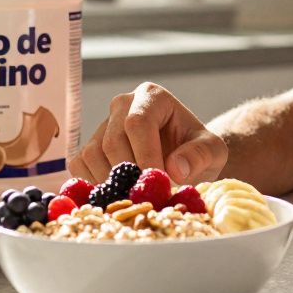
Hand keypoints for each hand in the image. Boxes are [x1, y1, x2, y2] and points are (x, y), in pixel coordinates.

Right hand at [69, 82, 227, 185]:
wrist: (184, 160)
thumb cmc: (198, 152)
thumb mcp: (213, 152)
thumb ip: (200, 156)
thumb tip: (174, 168)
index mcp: (152, 97)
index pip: (138, 123)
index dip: (145, 155)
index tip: (157, 182)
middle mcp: (122, 105)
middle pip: (112, 140)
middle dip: (130, 173)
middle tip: (147, 195)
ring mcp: (102, 125)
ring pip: (93, 154)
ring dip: (113, 182)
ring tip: (137, 195)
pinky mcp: (88, 146)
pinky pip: (79, 165)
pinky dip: (95, 184)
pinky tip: (119, 194)